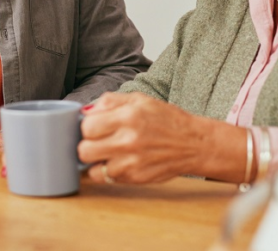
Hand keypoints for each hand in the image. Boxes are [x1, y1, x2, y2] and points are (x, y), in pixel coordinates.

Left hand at [78, 92, 245, 183]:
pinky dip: (105, 171)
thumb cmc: (167, 120)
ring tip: (106, 152)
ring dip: (95, 160)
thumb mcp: (140, 99)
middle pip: (84, 149)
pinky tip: (115, 162)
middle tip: (96, 141)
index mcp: (128, 116)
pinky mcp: (135, 178)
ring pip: (91, 167)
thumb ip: (110, 101)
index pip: (86, 125)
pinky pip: (105, 178)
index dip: (88, 126)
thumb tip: (86, 111)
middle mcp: (129, 140)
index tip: (95, 126)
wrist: (193, 144)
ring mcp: (131, 162)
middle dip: (87, 144)